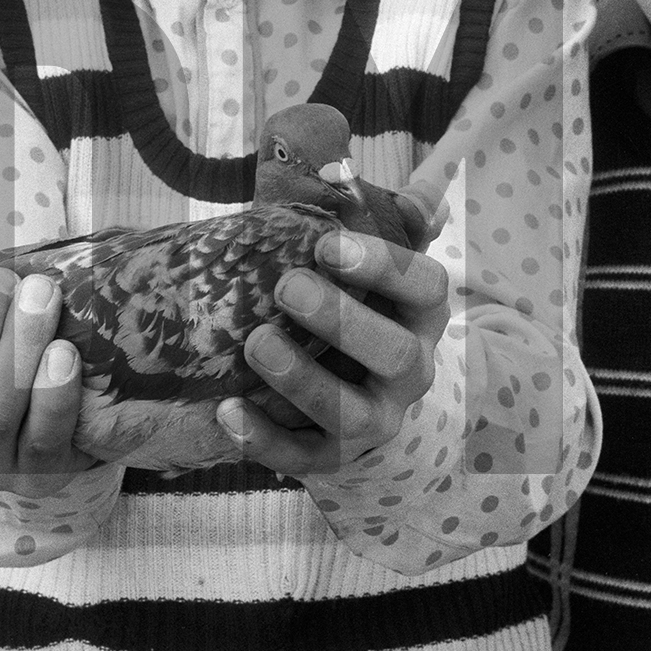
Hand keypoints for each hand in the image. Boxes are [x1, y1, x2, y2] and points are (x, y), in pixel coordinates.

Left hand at [220, 193, 449, 476]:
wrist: (364, 398)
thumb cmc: (360, 309)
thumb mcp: (376, 264)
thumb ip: (391, 220)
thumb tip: (423, 192)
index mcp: (421, 315)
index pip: (426, 287)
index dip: (384, 266)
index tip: (327, 243)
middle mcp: (410, 372)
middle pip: (396, 354)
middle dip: (342, 321)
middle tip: (287, 287)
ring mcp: (376, 421)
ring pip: (352, 414)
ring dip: (303, 380)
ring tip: (255, 344)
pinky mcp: (333, 457)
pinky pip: (304, 459)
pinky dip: (264, 441)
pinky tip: (225, 411)